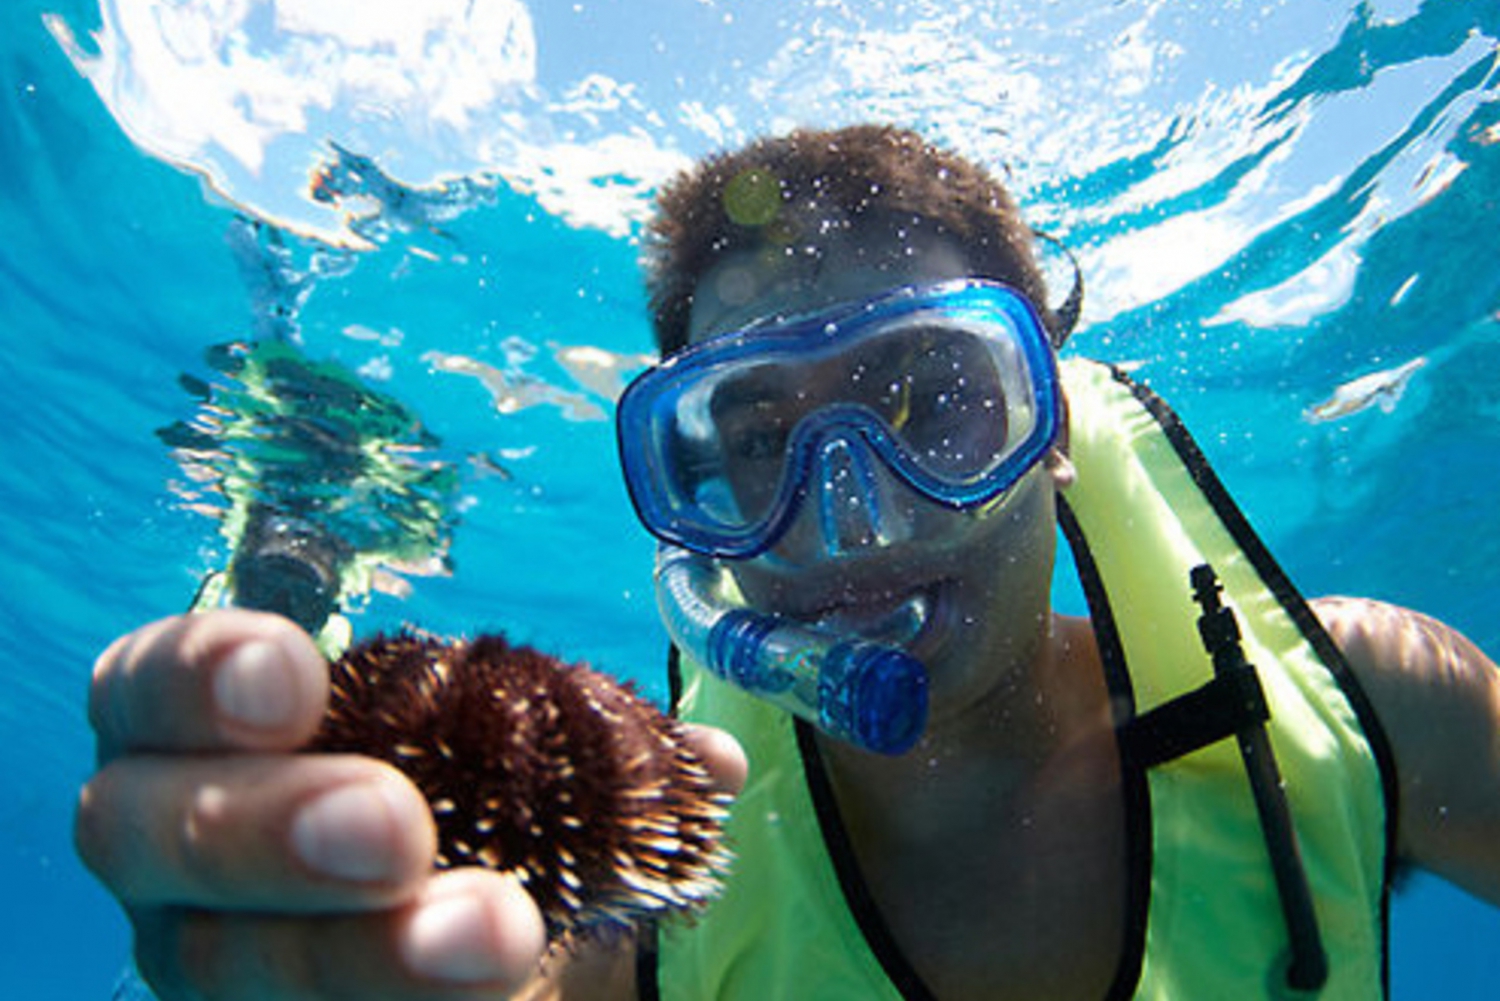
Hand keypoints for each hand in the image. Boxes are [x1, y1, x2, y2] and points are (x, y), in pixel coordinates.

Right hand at [76, 610, 548, 999]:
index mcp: (201, 739)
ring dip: (365, 951)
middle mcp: (171, 851)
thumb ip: (524, 722)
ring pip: (226, 966)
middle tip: (394, 827)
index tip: (294, 676)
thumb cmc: (481, 804)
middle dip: (265, 827)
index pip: (143, 690)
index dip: (194, 676)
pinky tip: (501, 990)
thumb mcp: (492, 743)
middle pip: (141, 834)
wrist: (497, 939)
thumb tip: (669, 739)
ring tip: (497, 931)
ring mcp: (208, 957)